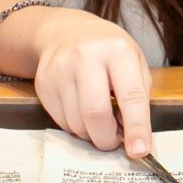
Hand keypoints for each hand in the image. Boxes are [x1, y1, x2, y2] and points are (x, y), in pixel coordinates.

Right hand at [22, 8, 155, 156]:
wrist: (63, 32)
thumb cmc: (107, 51)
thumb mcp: (134, 61)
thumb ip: (138, 96)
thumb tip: (134, 137)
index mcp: (117, 51)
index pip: (130, 96)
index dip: (136, 127)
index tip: (139, 151)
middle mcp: (86, 57)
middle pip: (95, 113)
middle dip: (107, 139)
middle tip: (114, 142)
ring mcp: (60, 70)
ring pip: (76, 123)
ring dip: (91, 134)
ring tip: (98, 121)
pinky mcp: (43, 84)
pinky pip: (61, 122)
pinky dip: (75, 127)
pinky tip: (81, 112)